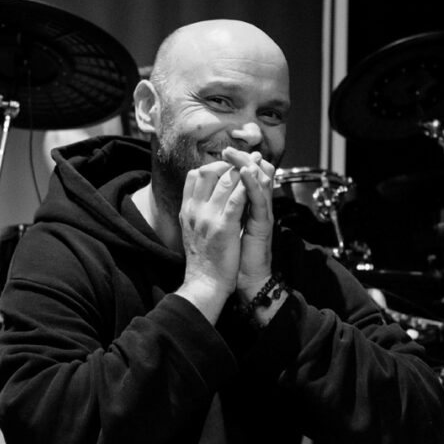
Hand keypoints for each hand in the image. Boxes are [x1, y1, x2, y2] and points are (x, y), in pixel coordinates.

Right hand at [176, 158, 247, 320]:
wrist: (204, 284)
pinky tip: (257, 180)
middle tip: (245, 159)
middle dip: (229, 163)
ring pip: (224, 181)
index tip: (228, 165)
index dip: (213, 165)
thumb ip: (198, 212)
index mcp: (186, 210)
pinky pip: (236, 199)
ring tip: (255, 163)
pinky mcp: (223, 227)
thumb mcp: (192, 231)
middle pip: (208, 172)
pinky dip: (247, 186)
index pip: (194, 176)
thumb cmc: (203, 260)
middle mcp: (194, 210)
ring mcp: (208, 218)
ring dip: (243, 169)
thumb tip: (208, 196)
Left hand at [221, 147, 275, 300]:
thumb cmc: (234, 256)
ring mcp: (263, 214)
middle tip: (229, 149)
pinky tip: (246, 172)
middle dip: (242, 158)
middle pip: (256, 172)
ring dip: (249, 164)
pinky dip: (253, 183)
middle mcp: (258, 207)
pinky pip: (260, 198)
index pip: (248, 175)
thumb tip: (212, 194)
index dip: (238, 161)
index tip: (224, 151)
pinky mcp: (264, 224)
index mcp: (248, 206)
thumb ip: (225, 209)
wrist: (246, 279)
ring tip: (237, 155)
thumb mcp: (226, 227)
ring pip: (262, 180)